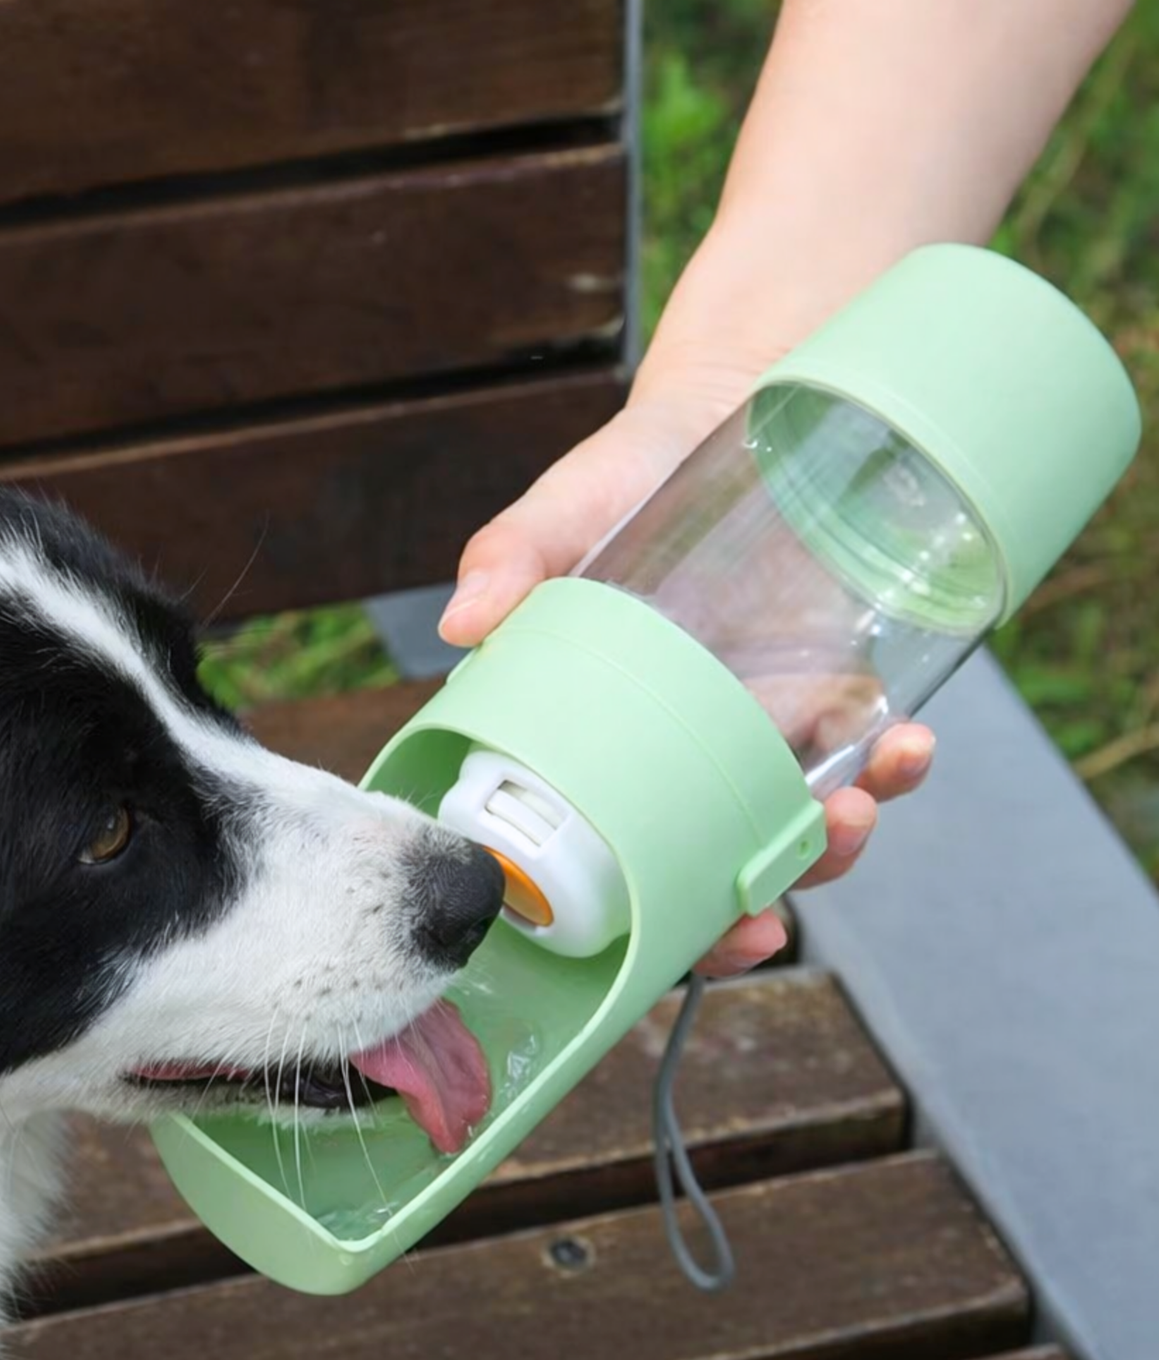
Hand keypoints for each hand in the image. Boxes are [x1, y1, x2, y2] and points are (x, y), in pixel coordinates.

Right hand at [438, 249, 934, 976]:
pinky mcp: (827, 686)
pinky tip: (904, 747)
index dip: (668, 924)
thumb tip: (465, 624)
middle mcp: (684, 751)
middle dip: (757, 904)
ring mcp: (761, 725)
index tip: (710, 940)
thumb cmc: (625, 473)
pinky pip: (865, 752)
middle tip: (773, 908)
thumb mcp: (564, 512)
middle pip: (719, 865)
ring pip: (799, 826)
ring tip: (855, 806)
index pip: (626, 857)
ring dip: (835, 845)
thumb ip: (513, 557)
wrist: (729, 409)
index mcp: (608, 740)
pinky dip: (891, 766)